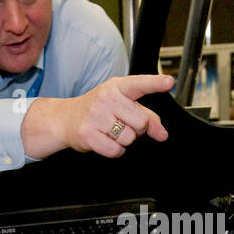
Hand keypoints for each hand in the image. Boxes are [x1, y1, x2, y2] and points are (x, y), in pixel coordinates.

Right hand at [21, 74, 173, 159]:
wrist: (65, 119)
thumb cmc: (98, 110)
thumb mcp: (122, 105)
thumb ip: (147, 116)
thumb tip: (162, 134)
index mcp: (117, 87)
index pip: (139, 84)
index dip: (155, 83)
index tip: (169, 82)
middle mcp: (106, 98)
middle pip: (141, 123)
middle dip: (136, 129)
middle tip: (121, 124)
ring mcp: (96, 116)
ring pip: (129, 139)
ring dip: (124, 140)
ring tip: (110, 131)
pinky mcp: (88, 134)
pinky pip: (116, 151)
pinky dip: (115, 151)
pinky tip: (105, 140)